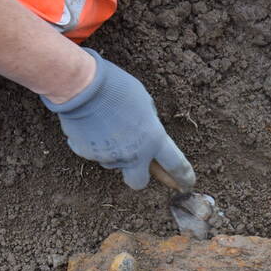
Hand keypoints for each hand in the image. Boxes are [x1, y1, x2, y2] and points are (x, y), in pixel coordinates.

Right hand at [41, 49, 194, 189]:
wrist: (83, 86)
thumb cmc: (117, 88)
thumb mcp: (145, 103)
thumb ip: (149, 125)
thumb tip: (146, 135)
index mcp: (154, 140)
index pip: (175, 165)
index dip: (183, 177)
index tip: (187, 184)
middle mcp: (133, 155)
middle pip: (138, 181)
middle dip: (138, 175)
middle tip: (134, 162)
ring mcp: (109, 157)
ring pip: (112, 162)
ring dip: (113, 151)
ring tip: (105, 124)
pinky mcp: (87, 154)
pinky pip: (93, 151)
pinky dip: (93, 141)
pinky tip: (91, 123)